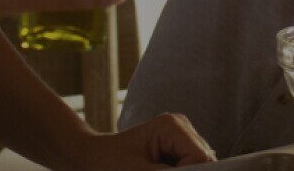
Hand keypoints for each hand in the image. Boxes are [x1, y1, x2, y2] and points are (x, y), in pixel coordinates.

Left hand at [59, 113, 215, 168]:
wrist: (90, 159)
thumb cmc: (107, 164)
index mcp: (172, 126)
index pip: (201, 157)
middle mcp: (182, 127)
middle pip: (203, 162)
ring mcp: (181, 138)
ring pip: (199, 166)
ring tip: (152, 170)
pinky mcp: (177, 150)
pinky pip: (189, 167)